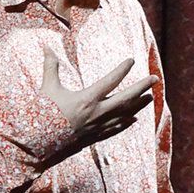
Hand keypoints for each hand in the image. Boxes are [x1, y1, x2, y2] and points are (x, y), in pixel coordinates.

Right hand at [40, 47, 157, 149]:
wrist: (38, 145)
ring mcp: (97, 127)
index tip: (132, 61)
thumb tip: (46, 47)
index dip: (122, 70)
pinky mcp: (94, 138)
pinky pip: (115, 129)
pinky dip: (126, 122)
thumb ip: (50, 67)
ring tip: (150, 97)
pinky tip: (134, 118)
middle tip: (155, 78)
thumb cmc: (42, 115)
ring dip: (139, 105)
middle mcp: (96, 113)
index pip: (110, 81)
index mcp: (86, 99)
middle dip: (141, 87)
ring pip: (124, 115)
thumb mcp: (47, 88)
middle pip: (125, 98)